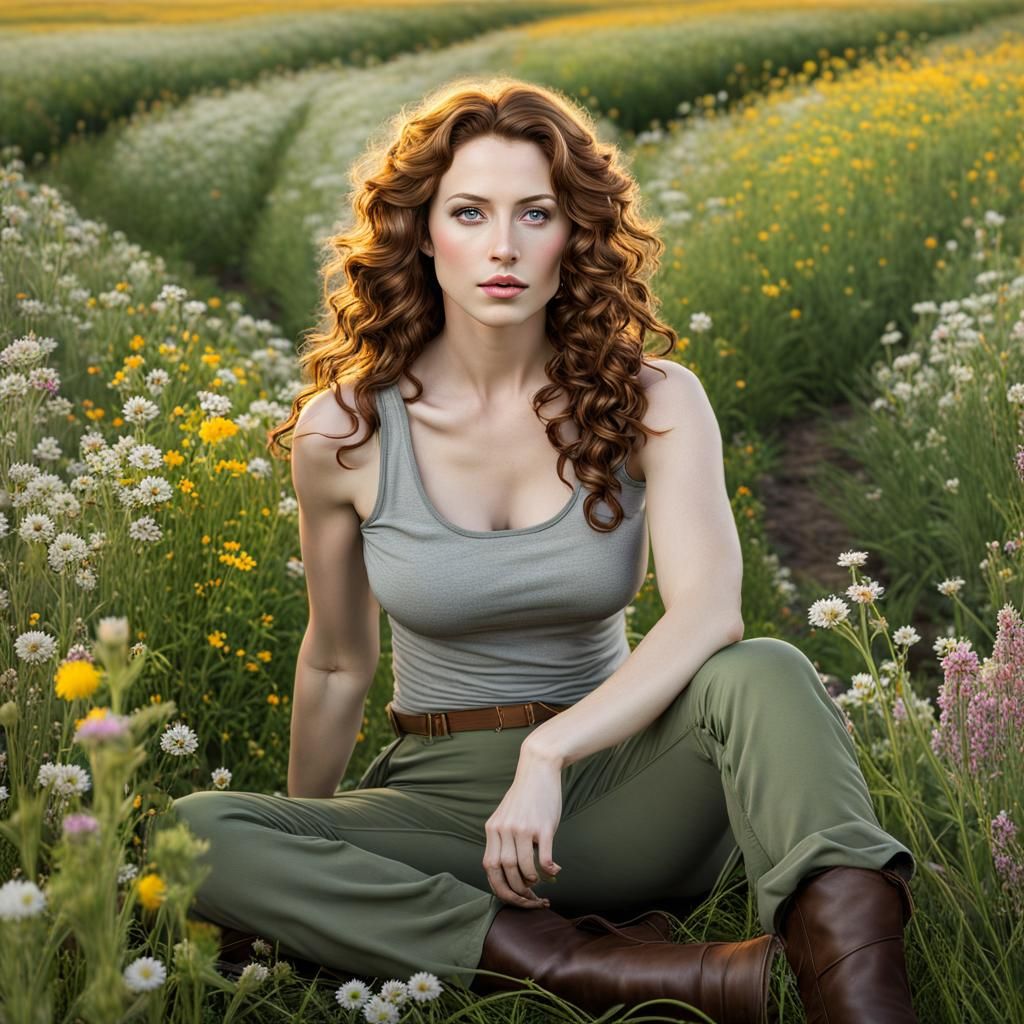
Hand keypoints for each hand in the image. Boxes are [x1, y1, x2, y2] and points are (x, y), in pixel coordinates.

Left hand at [482, 752, 563, 908]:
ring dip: (532, 881)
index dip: (500, 887)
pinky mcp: (543, 826)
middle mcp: (505, 829)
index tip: (512, 897)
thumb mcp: (506, 816)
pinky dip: (548, 871)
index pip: (490, 868)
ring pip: (523, 867)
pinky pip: (544, 858)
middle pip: (506, 871)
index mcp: (493, 829)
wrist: (538, 768)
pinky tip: (554, 871)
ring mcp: (523, 828)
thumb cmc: (525, 796)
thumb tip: (511, 871)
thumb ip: (504, 839)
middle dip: (518, 891)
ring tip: (541, 883)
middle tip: (530, 898)